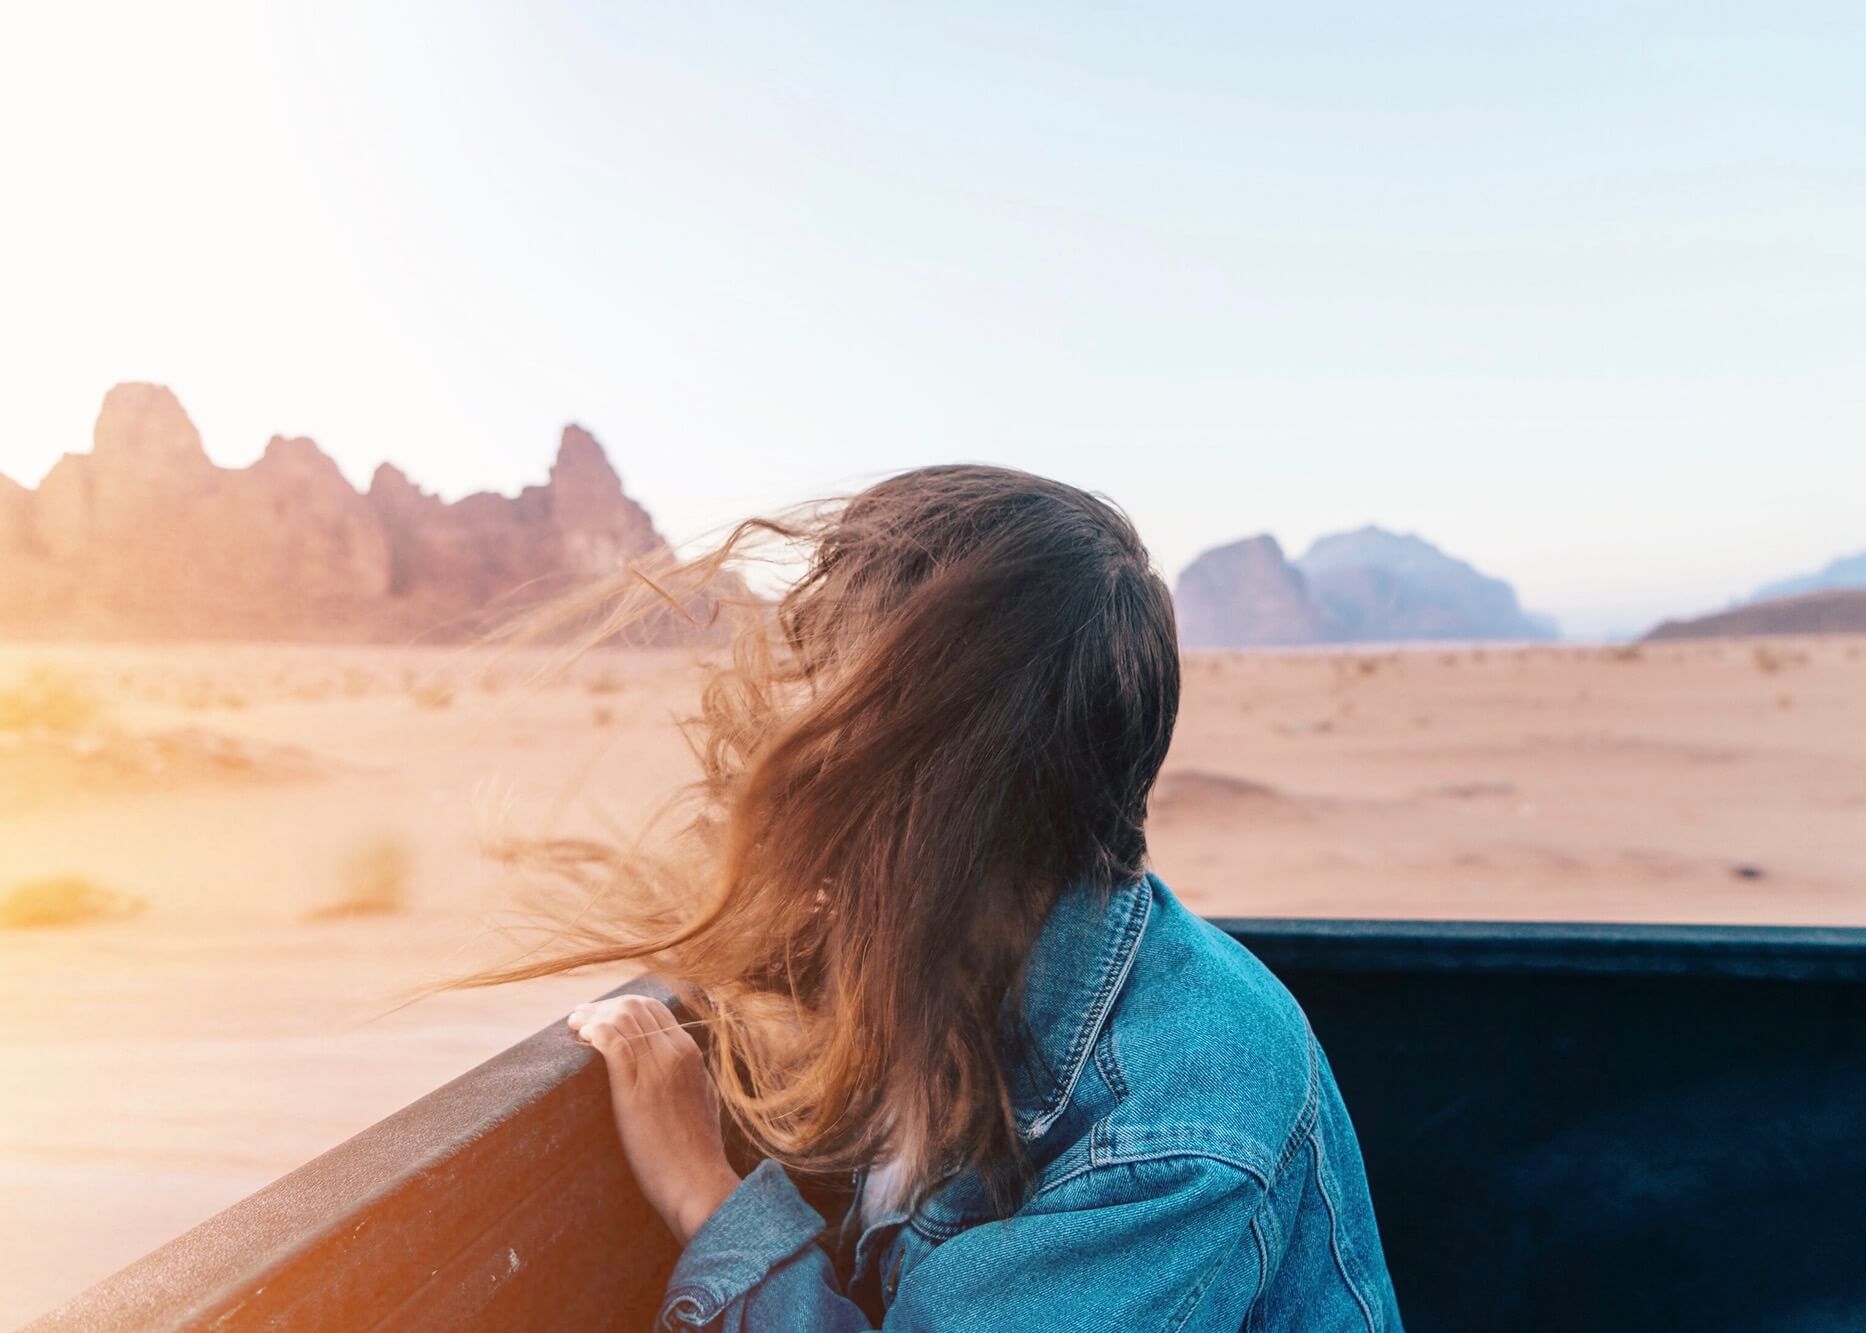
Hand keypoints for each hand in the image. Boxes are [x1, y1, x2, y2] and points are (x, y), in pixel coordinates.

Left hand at [569, 993, 742, 1244]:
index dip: (622, 1006)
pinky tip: (582, 1036)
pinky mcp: (635, 1089)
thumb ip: (688, 1075)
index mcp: (690, 1053)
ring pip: (621, 1019)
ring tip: (575, 1027)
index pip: (653, 1009)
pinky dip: (595, 1031)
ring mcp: (656, 1069)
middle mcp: (674, 1053)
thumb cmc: (697, 1150)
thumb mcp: (702, 1098)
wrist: (696, 1181)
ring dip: (593, 1017)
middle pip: (634, 1007)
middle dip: (603, 1007)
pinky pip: (613, 1042)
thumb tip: (674, 1067)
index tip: (600, 1015)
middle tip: (580, 1018)